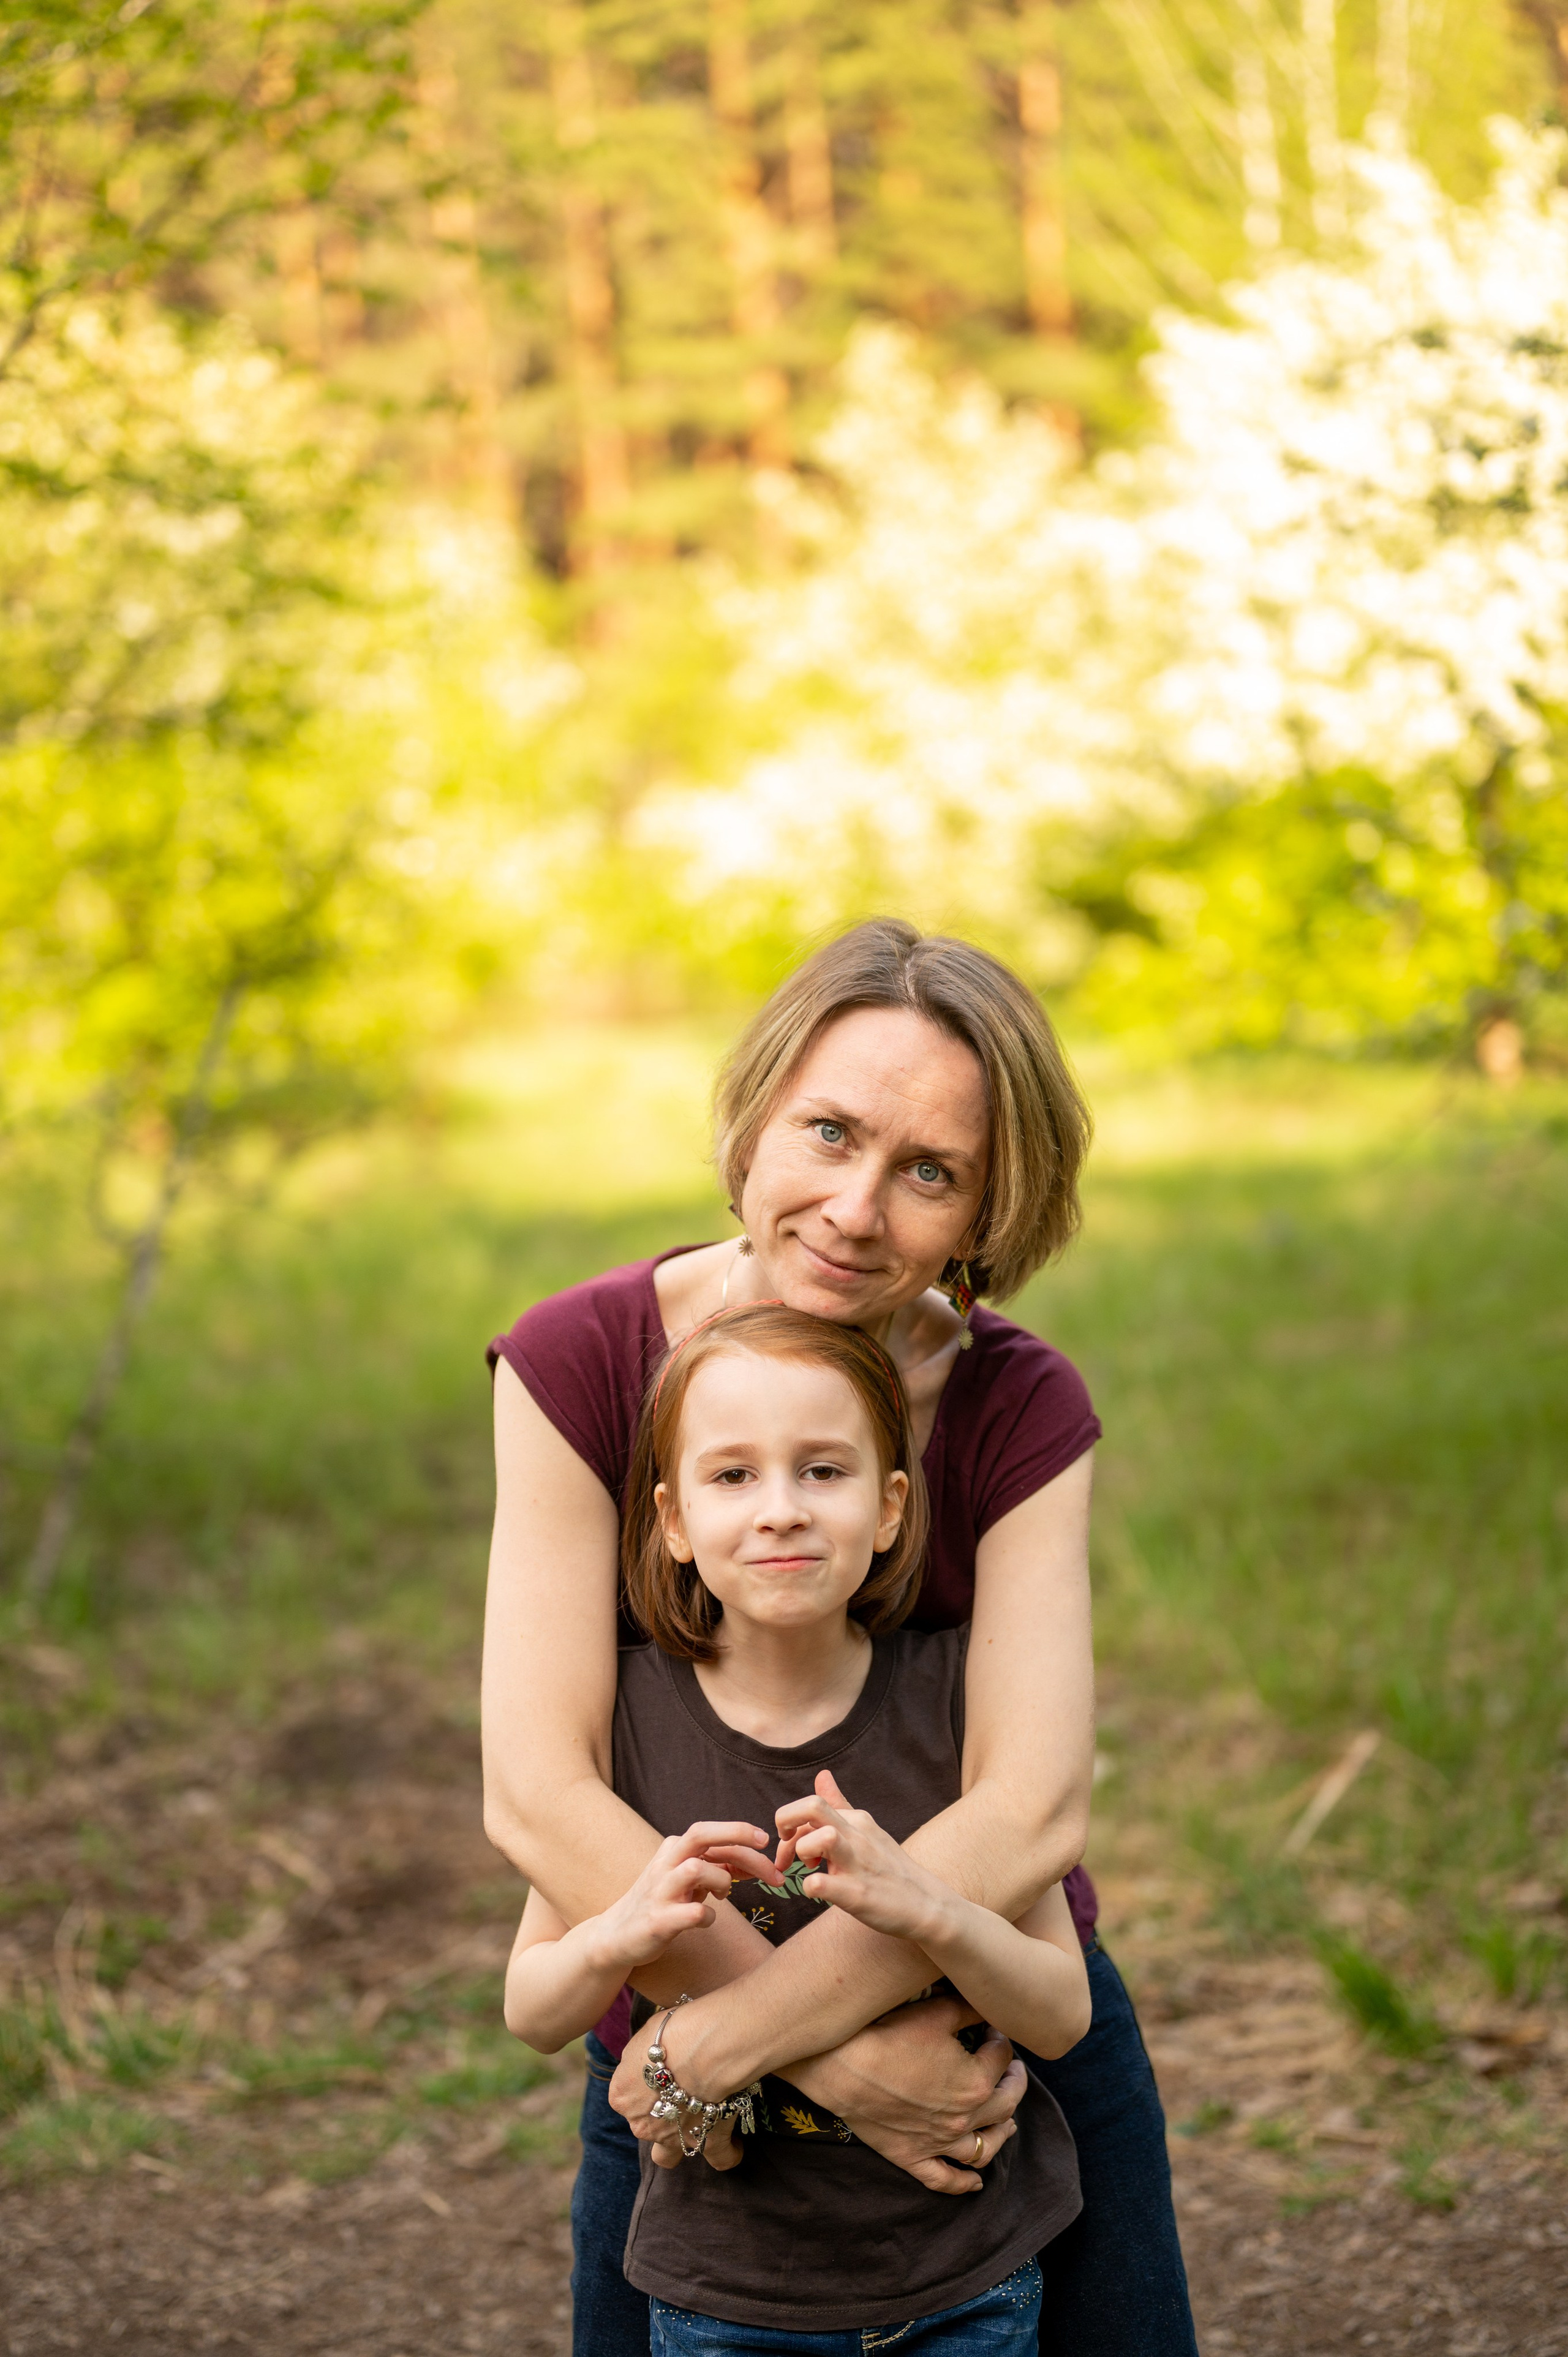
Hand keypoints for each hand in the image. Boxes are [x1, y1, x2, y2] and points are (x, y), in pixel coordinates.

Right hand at [587, 1821, 775, 1975]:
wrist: (617, 1936)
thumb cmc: (662, 1903)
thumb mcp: (689, 1880)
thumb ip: (718, 1868)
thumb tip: (757, 1863)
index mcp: (673, 1850)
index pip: (711, 1832)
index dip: (741, 1833)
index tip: (766, 1841)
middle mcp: (665, 1865)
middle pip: (699, 1835)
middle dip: (736, 1834)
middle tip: (765, 1847)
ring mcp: (659, 1892)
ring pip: (696, 1869)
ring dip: (720, 1880)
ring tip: (723, 1894)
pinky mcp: (657, 1921)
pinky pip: (692, 1914)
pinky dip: (708, 1917)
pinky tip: (707, 1921)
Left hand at [611, 2003, 752, 2176]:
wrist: (705, 2048)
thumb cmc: (673, 2032)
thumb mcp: (646, 2035)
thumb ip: (643, 2056)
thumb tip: (651, 2056)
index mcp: (622, 2095)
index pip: (627, 2093)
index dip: (644, 2080)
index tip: (662, 2068)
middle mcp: (642, 2123)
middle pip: (645, 2123)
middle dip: (658, 2113)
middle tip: (679, 2091)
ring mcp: (673, 2138)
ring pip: (667, 2156)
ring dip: (678, 2142)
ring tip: (695, 2125)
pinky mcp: (707, 2141)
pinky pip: (720, 2159)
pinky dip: (727, 2154)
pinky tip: (734, 2145)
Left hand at [774, 1771, 957, 1946]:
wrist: (926, 1904)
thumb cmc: (890, 1869)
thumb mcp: (866, 1830)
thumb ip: (840, 1805)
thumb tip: (822, 1776)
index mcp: (856, 1820)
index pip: (810, 1803)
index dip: (789, 1822)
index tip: (790, 1847)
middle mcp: (857, 1835)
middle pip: (812, 1806)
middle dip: (785, 1821)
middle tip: (786, 1852)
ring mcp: (858, 1864)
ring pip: (823, 1838)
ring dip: (803, 1851)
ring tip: (807, 1869)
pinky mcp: (858, 1894)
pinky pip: (823, 1884)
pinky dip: (810, 1886)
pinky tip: (814, 1891)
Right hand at [789, 2000, 1025, 2194]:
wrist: (841, 2067)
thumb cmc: (888, 2035)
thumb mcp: (936, 2011)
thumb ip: (970, 2009)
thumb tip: (988, 2006)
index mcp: (975, 2082)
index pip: (1002, 2058)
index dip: (1000, 2039)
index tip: (992, 2028)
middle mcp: (964, 2118)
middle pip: (1005, 2104)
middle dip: (1014, 2082)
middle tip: (1013, 2069)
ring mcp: (940, 2143)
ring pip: (985, 2148)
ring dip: (1002, 2133)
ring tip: (1009, 2121)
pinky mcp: (913, 2157)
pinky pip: (945, 2179)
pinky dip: (964, 2184)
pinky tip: (976, 2183)